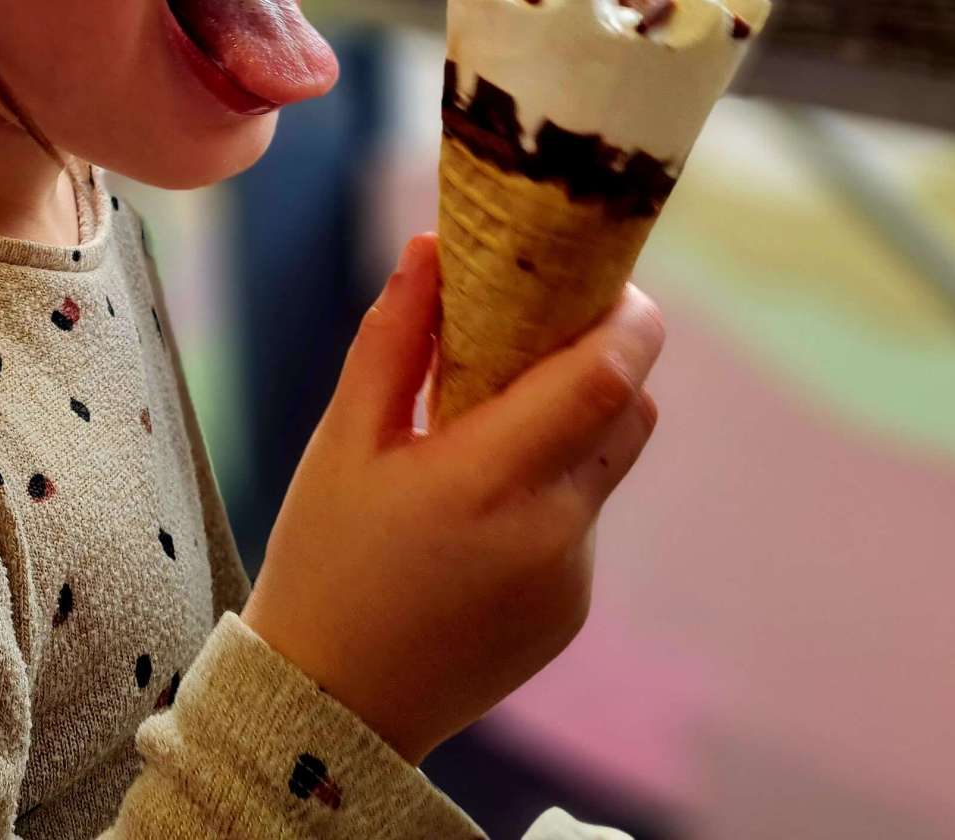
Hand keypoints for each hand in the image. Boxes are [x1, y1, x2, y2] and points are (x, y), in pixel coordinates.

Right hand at [241, 230, 664, 764]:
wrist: (328, 708)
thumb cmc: (324, 561)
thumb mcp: (343, 440)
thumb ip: (395, 338)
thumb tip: (434, 246)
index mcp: (486, 481)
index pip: (606, 379)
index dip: (626, 318)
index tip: (603, 281)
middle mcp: (548, 533)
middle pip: (631, 413)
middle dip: (605, 361)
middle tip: (542, 337)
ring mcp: (569, 580)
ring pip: (608, 465)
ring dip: (573, 427)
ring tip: (492, 428)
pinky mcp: (572, 613)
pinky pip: (585, 521)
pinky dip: (553, 490)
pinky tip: (480, 510)